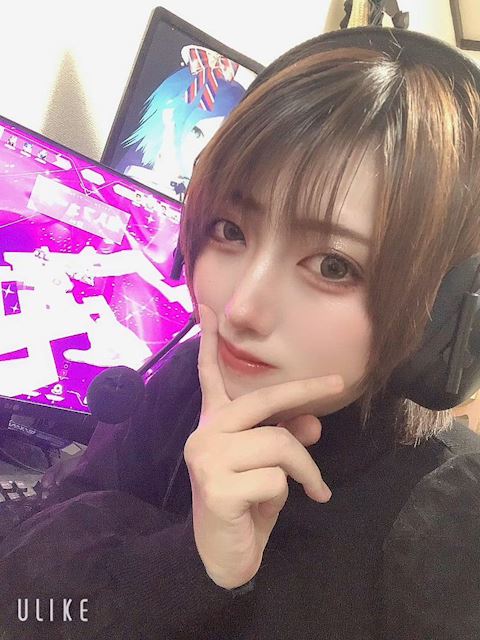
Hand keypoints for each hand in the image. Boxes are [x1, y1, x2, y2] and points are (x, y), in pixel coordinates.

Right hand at [183, 304, 343, 589]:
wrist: (223, 555)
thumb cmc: (247, 505)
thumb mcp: (272, 468)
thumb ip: (286, 439)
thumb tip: (312, 424)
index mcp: (215, 425)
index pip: (210, 377)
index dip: (211, 342)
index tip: (208, 306)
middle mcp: (205, 433)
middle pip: (262, 399)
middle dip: (305, 390)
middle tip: (336, 382)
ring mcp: (207, 457)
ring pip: (279, 443)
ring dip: (306, 469)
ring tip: (312, 488)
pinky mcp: (215, 486)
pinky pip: (276, 478)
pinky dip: (290, 494)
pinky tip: (275, 508)